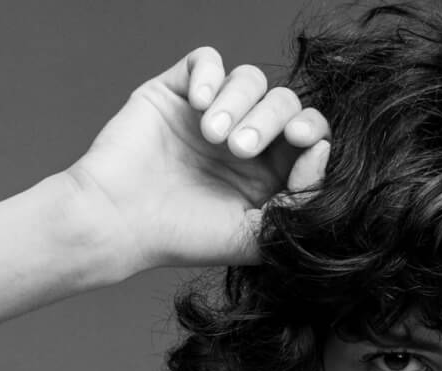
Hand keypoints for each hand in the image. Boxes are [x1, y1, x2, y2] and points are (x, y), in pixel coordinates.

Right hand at [65, 48, 330, 276]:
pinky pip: (208, 61)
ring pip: (250, 78)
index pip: (308, 138)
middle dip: (271, 119)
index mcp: (268, 176)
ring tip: (212, 135)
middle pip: (283, 102)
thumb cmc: (184, 237)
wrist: (120, 222)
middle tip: (240, 149)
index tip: (300, 141)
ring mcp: (211, 114)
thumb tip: (322, 152)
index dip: (312, 131)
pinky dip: (211, 76)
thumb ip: (298, 205)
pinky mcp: (178, 91)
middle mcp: (245, 141)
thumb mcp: (254, 236)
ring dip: (238, 102)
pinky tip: (200, 106)